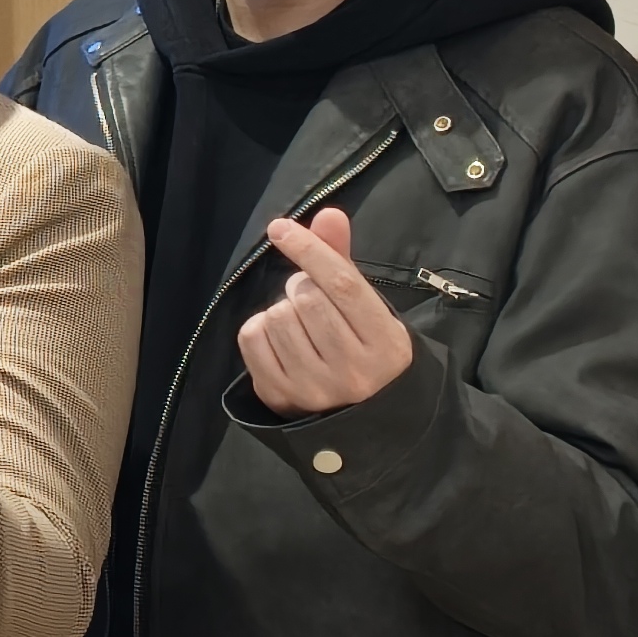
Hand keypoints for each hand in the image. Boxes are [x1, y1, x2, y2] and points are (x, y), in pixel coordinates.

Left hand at [236, 206, 418, 416]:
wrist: (363, 423)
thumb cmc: (366, 354)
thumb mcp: (368, 311)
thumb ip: (344, 262)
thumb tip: (329, 213)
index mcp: (385, 343)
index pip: (342, 284)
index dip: (310, 250)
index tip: (281, 228)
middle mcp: (353, 370)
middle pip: (306, 298)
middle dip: (301, 288)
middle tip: (311, 302)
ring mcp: (316, 388)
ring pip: (276, 316)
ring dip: (281, 310)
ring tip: (300, 326)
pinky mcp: (282, 398)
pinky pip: (252, 339)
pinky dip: (259, 329)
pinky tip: (279, 341)